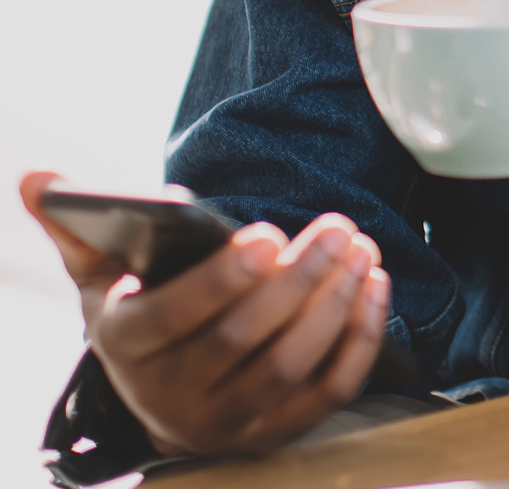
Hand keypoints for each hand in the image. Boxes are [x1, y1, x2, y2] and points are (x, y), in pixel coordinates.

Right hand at [20, 172, 390, 456]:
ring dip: (334, 303)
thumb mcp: (99, 271)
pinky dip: (359, 339)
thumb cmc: (140, 308)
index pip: (174, 319)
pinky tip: (375, 284)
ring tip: (359, 246)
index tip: (266, 233)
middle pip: (245, 340)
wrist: (167, 387)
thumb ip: (75, 223)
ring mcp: (232, 421)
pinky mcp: (280, 428)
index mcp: (128, 349)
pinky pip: (329, 390)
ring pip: (291, 365)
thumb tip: (38, 175)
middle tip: (338, 225)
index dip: (222, 279)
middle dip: (298, 279)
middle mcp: (176, 397)